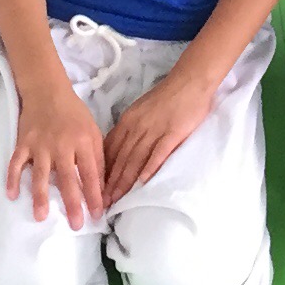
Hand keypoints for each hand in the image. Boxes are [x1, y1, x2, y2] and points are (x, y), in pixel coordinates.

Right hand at [3, 77, 107, 229]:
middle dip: (72, 203)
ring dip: (40, 196)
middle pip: (67, 178)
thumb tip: (103, 188)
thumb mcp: (93, 131)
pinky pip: (16, 163)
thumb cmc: (74, 114)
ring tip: (40, 217)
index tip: (98, 215)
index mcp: (83, 141)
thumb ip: (98, 159)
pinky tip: (11, 195)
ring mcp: (40, 144)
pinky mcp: (23, 142)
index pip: (91, 173)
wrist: (47, 90)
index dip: (95, 195)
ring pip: (40, 174)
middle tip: (75, 225)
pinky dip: (12, 178)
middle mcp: (62, 145)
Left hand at [100, 60, 220, 205]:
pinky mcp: (172, 133)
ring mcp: (154, 130)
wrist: (189, 82)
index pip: (111, 150)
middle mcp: (137, 126)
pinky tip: (143, 182)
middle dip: (110, 183)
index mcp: (127, 121)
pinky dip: (150, 168)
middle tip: (102, 202)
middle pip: (121, 158)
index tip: (95, 189)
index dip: (103, 171)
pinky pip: (159, 153)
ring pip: (135, 159)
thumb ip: (128, 130)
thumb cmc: (165, 97)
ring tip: (117, 199)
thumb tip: (117, 150)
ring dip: (125, 181)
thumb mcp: (139, 111)